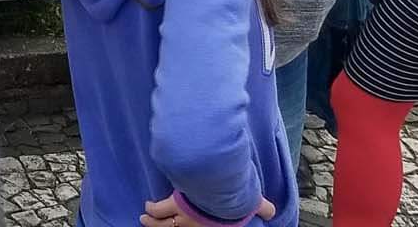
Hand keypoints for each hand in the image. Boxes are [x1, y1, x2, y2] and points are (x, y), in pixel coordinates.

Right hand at [141, 193, 274, 226]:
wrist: (220, 193)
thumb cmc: (236, 200)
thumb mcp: (252, 203)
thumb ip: (261, 208)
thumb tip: (271, 211)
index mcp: (213, 226)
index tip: (183, 226)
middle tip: (152, 224)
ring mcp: (185, 218)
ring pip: (165, 223)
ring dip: (155, 222)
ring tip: (146, 218)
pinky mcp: (175, 205)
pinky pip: (161, 209)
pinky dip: (154, 209)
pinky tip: (148, 206)